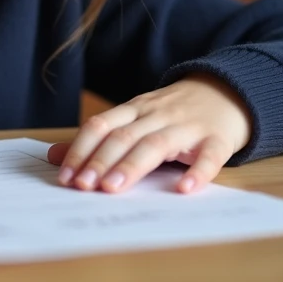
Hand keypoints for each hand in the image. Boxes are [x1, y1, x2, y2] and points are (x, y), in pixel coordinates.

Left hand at [48, 74, 250, 194]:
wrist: (228, 92)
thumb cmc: (174, 113)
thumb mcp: (136, 119)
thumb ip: (98, 139)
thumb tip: (54, 157)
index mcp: (135, 110)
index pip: (101, 125)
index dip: (81, 150)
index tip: (66, 177)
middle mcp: (157, 114)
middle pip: (124, 136)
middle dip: (101, 161)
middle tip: (84, 187)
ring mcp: (188, 125)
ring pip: (157, 144)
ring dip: (133, 166)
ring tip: (114, 188)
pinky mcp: (217, 139)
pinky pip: (208, 156)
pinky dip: (197, 172)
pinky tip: (184, 188)